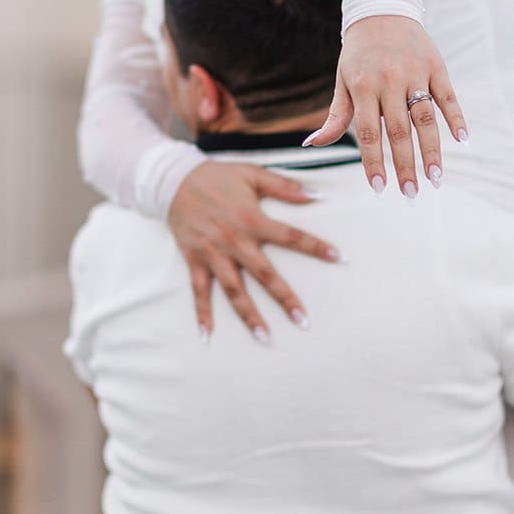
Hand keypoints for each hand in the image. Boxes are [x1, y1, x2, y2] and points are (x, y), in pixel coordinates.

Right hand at [167, 160, 341, 340]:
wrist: (173, 180)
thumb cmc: (218, 177)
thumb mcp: (253, 175)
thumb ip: (285, 187)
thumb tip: (317, 195)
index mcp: (252, 220)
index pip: (291, 237)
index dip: (316, 247)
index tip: (339, 258)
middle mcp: (235, 241)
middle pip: (264, 275)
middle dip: (284, 298)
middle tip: (303, 320)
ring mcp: (214, 254)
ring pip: (234, 291)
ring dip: (249, 315)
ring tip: (264, 338)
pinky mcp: (195, 260)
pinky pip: (199, 291)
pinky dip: (202, 313)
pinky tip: (208, 334)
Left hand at [303, 16, 465, 194]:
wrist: (382, 9)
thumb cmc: (358, 54)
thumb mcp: (342, 80)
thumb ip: (335, 116)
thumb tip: (311, 145)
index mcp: (362, 87)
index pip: (367, 132)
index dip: (373, 161)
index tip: (379, 188)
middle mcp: (389, 80)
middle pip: (398, 130)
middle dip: (404, 165)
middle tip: (410, 193)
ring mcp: (415, 73)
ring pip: (425, 117)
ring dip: (432, 150)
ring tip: (435, 178)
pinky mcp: (436, 66)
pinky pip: (447, 96)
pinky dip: (456, 117)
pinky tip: (462, 140)